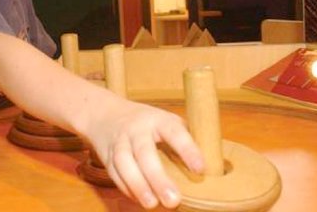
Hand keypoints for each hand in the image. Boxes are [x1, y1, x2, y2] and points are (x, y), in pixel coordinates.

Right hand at [84, 97, 202, 208]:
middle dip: (159, 178)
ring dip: (138, 186)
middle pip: (145, 153)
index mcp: (159, 119)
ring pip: (125, 164)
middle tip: (173, 200)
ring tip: (152, 204)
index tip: (200, 169)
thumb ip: (184, 139)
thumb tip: (211, 164)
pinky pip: (115, 173)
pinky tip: (139, 200)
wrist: (105, 113)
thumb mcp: (167, 121)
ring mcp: (120, 143)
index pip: (175, 133)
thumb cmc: (148, 121)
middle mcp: (137, 130)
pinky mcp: (107, 157)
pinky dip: (126, 188)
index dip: (188, 150)